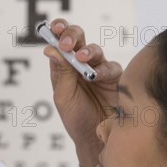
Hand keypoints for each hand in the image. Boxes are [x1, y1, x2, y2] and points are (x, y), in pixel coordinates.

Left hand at [43, 19, 121, 166]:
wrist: (95, 138)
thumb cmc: (76, 118)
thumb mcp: (63, 96)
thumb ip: (60, 72)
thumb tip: (50, 49)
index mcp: (64, 67)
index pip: (60, 42)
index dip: (58, 31)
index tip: (54, 28)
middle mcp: (81, 65)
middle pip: (78, 39)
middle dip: (72, 36)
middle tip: (67, 43)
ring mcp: (98, 69)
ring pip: (94, 50)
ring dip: (86, 51)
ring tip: (80, 58)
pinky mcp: (115, 79)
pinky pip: (110, 67)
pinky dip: (102, 70)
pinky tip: (94, 76)